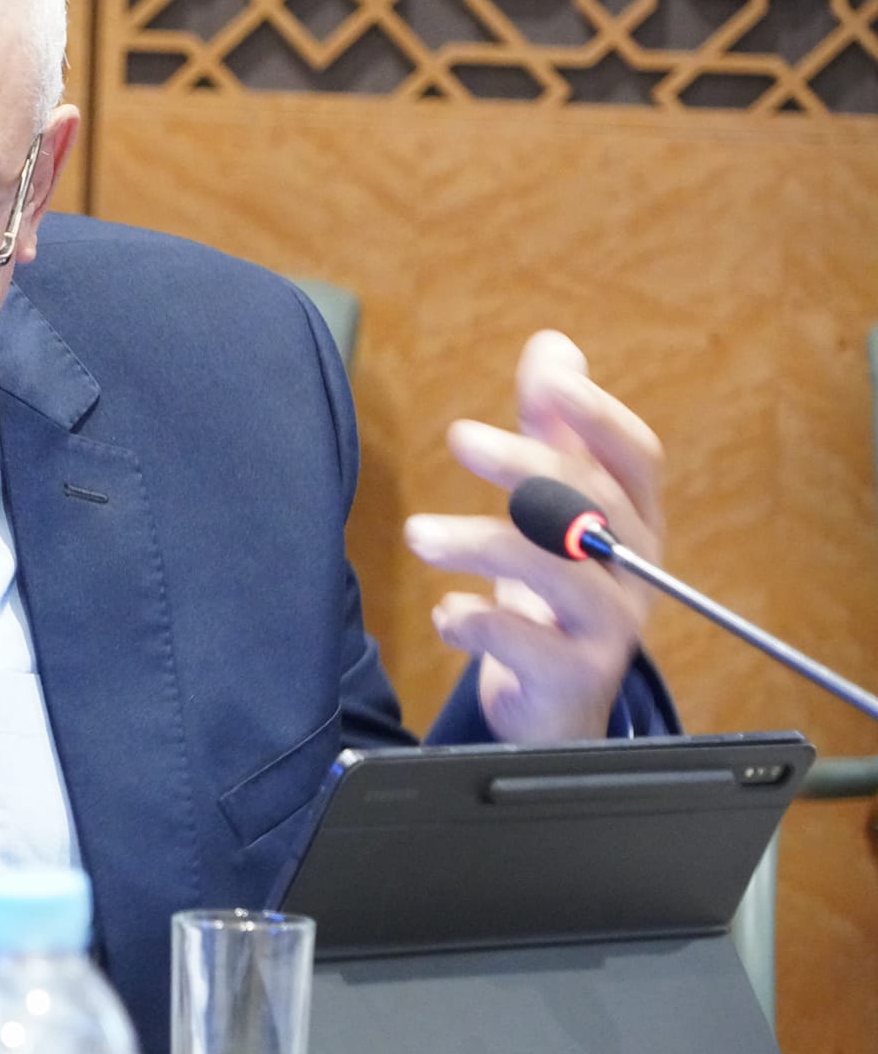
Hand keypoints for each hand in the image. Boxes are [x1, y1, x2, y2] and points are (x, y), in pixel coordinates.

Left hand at [404, 331, 664, 741]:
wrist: (555, 704)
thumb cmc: (554, 592)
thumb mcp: (555, 509)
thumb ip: (553, 432)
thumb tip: (553, 348)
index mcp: (634, 521)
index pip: (635, 457)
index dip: (597, 415)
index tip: (546, 380)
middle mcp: (633, 572)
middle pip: (594, 506)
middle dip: (527, 466)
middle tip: (460, 436)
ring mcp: (610, 629)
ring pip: (560, 575)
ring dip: (482, 543)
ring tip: (418, 535)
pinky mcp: (573, 679)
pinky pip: (530, 645)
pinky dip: (479, 622)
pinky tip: (445, 613)